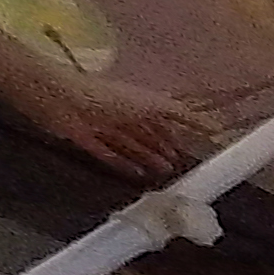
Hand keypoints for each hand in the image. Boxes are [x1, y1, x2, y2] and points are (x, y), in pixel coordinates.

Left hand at [38, 66, 222, 179]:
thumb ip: (181, 115)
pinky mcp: (85, 138)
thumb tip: (215, 127)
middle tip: (179, 169)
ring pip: (129, 145)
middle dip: (162, 148)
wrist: (58, 98)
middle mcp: (122, 113)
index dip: (177, 131)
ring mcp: (103, 126)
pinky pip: (107, 154)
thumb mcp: (151, 104)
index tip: (194, 149)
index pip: (163, 117)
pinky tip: (136, 176)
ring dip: (145, 159)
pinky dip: (122, 164)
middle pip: (146, 133)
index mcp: (138, 101)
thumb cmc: (108, 98)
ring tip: (162, 176)